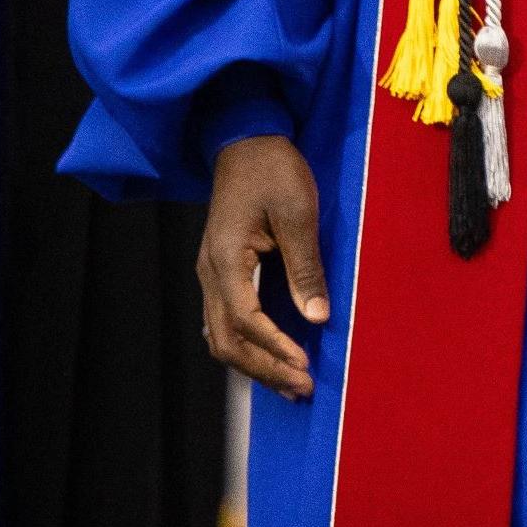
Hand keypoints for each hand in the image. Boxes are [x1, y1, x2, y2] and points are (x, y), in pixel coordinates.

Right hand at [199, 134, 329, 399]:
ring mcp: (211, 272)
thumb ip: (305, 266)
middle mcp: (210, 272)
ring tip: (290, 383)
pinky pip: (226, 319)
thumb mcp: (298, 212)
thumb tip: (317, 317)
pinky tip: (270, 355)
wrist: (246, 138)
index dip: (275, 348)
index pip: (246, 320)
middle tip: (302, 388)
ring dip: (255, 363)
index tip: (305, 366)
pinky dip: (247, 344)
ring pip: (221, 335)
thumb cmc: (273, 169)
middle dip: (265, 368)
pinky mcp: (220, 269)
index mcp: (225, 259)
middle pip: (226, 340)